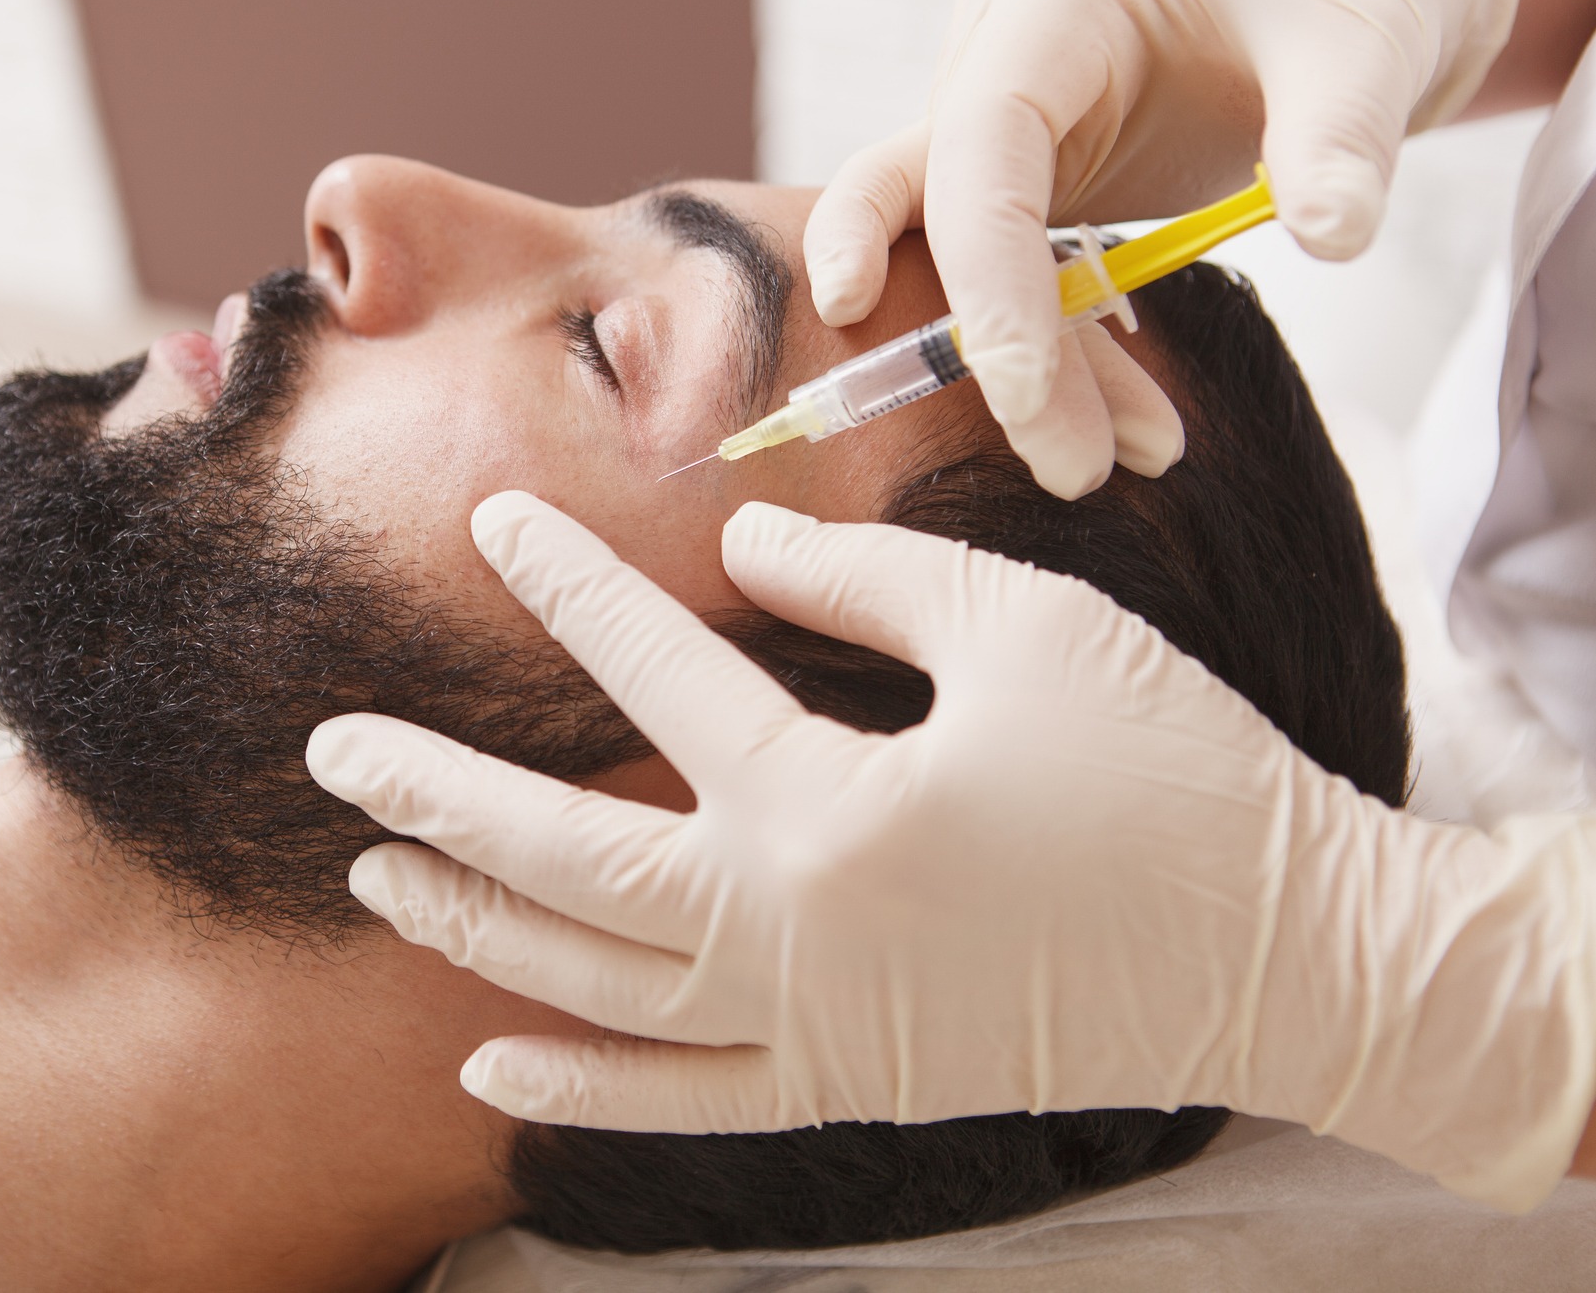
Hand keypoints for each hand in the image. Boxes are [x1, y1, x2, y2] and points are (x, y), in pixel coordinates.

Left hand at [308, 491, 1595, 1212]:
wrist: (1292, 957)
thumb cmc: (1172, 770)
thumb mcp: (1023, 628)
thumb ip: (859, 583)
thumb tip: (732, 546)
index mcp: (828, 808)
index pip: (654, 676)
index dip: (564, 586)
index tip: (489, 521)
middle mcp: (791, 934)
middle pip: (564, 862)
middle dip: (436, 799)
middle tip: (333, 750)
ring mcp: (811, 1028)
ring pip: (594, 988)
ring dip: (473, 932)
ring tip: (375, 880)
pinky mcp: (848, 1086)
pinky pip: (680, 1103)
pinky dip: (578, 1092)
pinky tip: (488, 1066)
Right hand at [802, 0, 1521, 496]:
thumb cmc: (1347, 1)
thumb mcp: (1367, 55)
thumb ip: (1344, 140)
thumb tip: (1333, 234)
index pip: (983, 137)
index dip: (982, 270)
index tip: (1020, 393)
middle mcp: (999, 36)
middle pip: (935, 207)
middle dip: (981, 345)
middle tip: (1067, 467)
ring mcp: (990, 103)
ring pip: (949, 257)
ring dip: (1020, 365)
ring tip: (1114, 459)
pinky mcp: (1006, 167)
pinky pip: (996, 273)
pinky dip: (1048, 351)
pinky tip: (1110, 423)